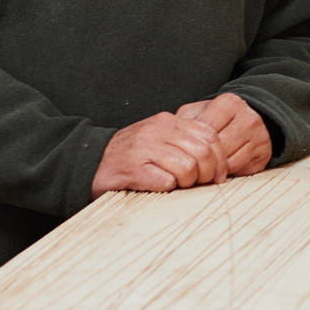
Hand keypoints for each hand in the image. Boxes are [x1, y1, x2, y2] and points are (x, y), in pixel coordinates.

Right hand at [91, 112, 230, 194]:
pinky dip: (168, 188)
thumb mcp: (159, 139)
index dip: (220, 157)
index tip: (219, 174)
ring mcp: (143, 149)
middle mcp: (157, 131)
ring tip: (179, 186)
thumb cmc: (130, 155)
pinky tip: (159, 187)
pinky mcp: (132, 169)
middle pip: (203, 152)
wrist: (88, 161)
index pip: (210, 135)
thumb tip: (218, 160)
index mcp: (168, 121)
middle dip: (209, 172)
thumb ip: (185, 142)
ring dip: (188, 182)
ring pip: (188, 167)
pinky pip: (165, 181)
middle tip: (203, 184)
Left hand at [173, 92, 271, 176]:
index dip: (190, 144)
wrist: (251, 120)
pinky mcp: (263, 155)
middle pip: (217, 147)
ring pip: (227, 161)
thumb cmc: (219, 118)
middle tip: (188, 164)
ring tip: (201, 167)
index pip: (205, 129)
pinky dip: (225, 172)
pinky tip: (217, 168)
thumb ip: (185, 120)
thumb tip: (168, 135)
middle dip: (201, 158)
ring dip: (212, 167)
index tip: (180, 152)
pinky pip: (238, 169)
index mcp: (229, 104)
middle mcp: (248, 118)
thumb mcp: (200, 111)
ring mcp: (259, 137)